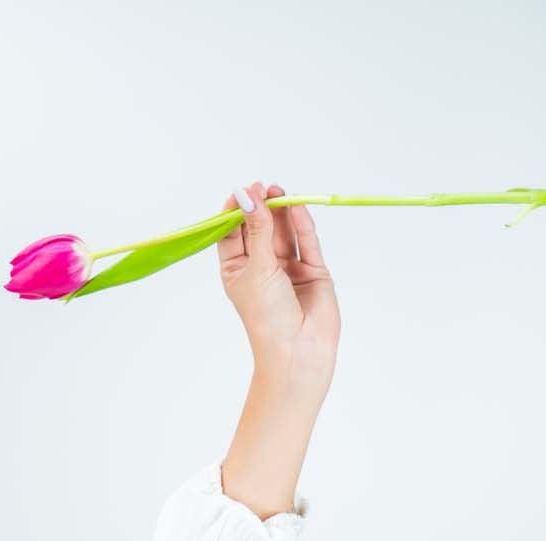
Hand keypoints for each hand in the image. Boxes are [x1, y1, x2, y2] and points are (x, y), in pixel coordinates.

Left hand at [218, 179, 340, 386]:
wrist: (298, 350)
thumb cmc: (267, 317)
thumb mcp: (257, 269)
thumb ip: (258, 230)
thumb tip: (248, 197)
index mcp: (237, 272)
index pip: (232, 235)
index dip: (235, 213)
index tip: (240, 193)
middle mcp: (261, 268)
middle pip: (260, 228)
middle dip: (261, 207)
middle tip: (262, 186)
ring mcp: (288, 268)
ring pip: (284, 231)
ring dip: (281, 210)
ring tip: (278, 189)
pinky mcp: (312, 270)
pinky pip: (306, 241)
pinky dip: (302, 224)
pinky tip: (296, 207)